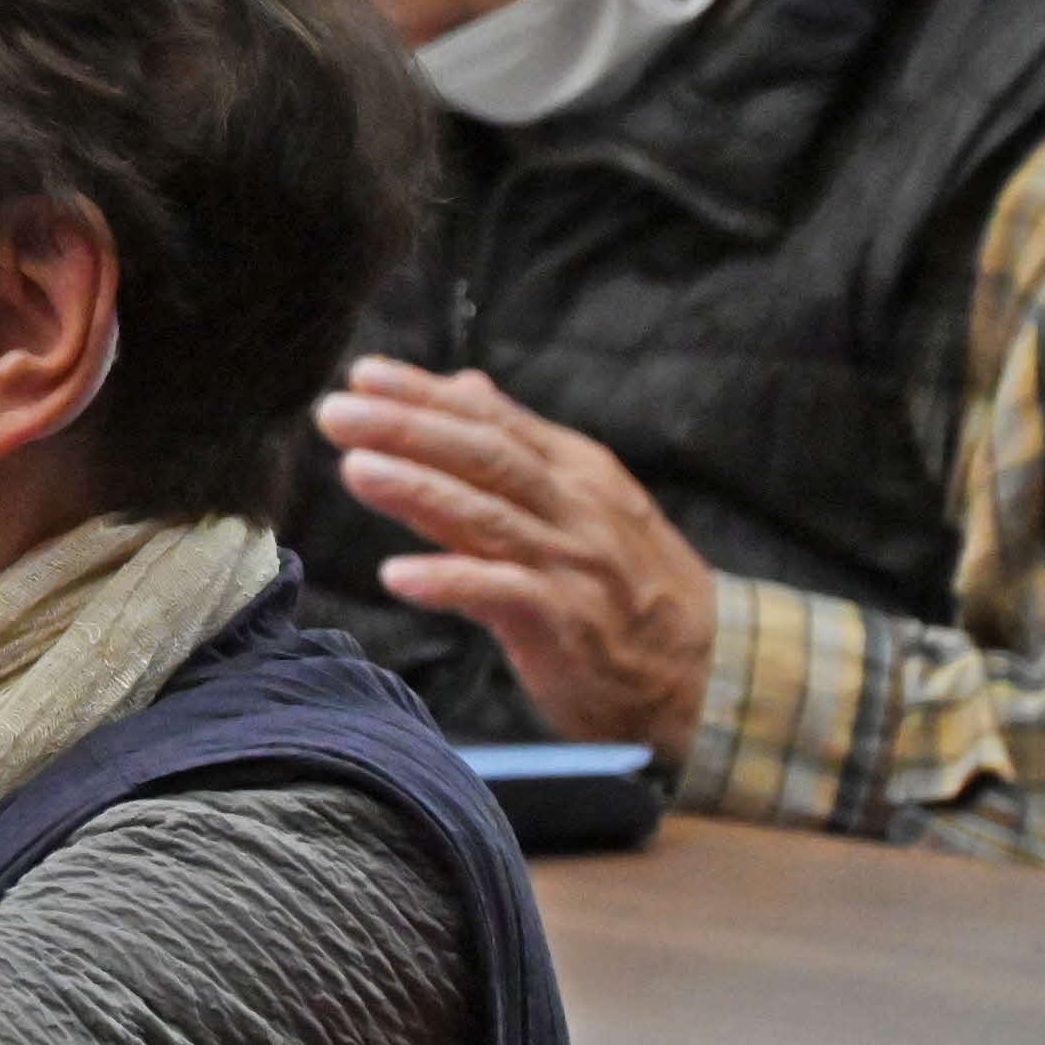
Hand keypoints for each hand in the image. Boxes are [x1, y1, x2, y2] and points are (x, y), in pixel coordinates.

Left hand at [315, 358, 715, 761]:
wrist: (707, 673)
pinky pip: (502, 595)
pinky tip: (397, 575)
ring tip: (355, 470)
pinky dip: (450, 582)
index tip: (363, 372)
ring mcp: (573, 565)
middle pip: (484, 457)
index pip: (491, 421)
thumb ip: (519, 445)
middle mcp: (576, 508)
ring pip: (488, 517)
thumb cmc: (629, 585)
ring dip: (419, 491)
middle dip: (408, 428)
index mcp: (576, 470)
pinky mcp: (567, 625)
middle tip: (336, 410)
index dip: (426, 394)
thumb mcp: (585, 499)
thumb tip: (464, 383)